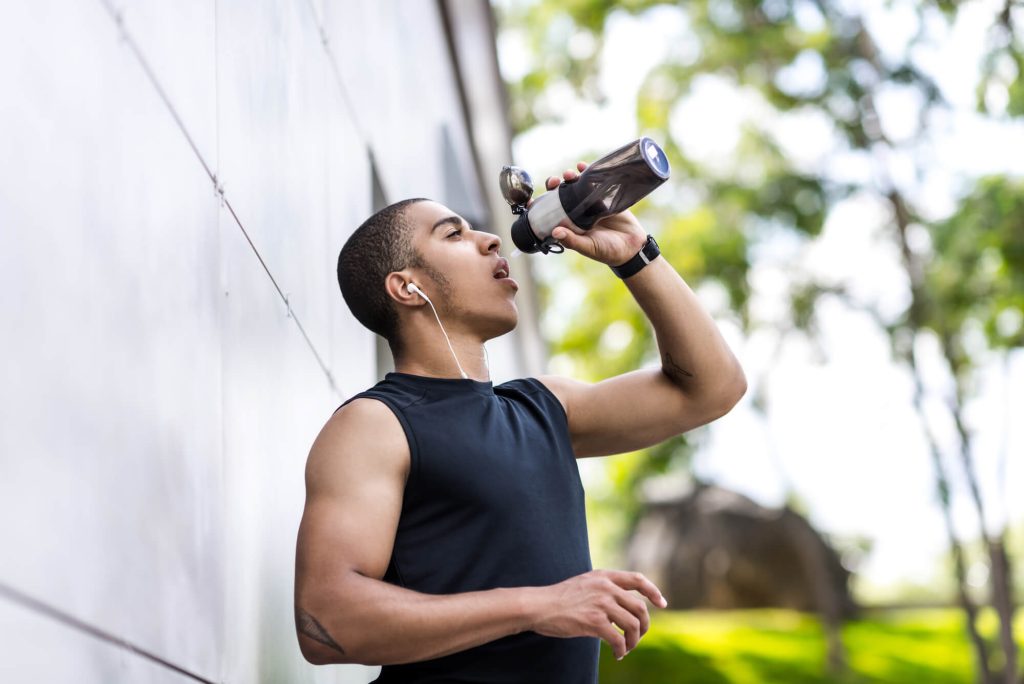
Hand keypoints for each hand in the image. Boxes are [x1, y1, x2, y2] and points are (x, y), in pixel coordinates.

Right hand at [528, 569, 666, 659]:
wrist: (540, 606)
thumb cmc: (560, 598)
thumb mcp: (585, 583)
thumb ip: (604, 589)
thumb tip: (624, 607)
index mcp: (604, 576)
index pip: (637, 579)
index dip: (653, 591)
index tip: (662, 604)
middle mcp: (606, 587)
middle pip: (640, 608)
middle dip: (644, 626)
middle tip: (638, 637)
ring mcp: (601, 604)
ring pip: (632, 625)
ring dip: (633, 641)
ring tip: (626, 649)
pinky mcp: (594, 621)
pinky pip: (618, 639)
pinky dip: (621, 650)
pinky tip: (617, 654)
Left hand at [538, 162, 647, 265]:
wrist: (633, 247)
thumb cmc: (608, 251)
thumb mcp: (589, 247)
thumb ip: (573, 241)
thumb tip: (555, 231)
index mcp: (569, 225)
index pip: (549, 213)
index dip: (539, 206)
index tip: (531, 201)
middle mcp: (576, 212)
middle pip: (560, 195)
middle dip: (554, 186)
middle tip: (553, 182)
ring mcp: (590, 203)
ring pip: (575, 186)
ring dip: (569, 177)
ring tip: (568, 175)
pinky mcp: (604, 196)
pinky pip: (593, 181)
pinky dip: (586, 172)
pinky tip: (582, 167)